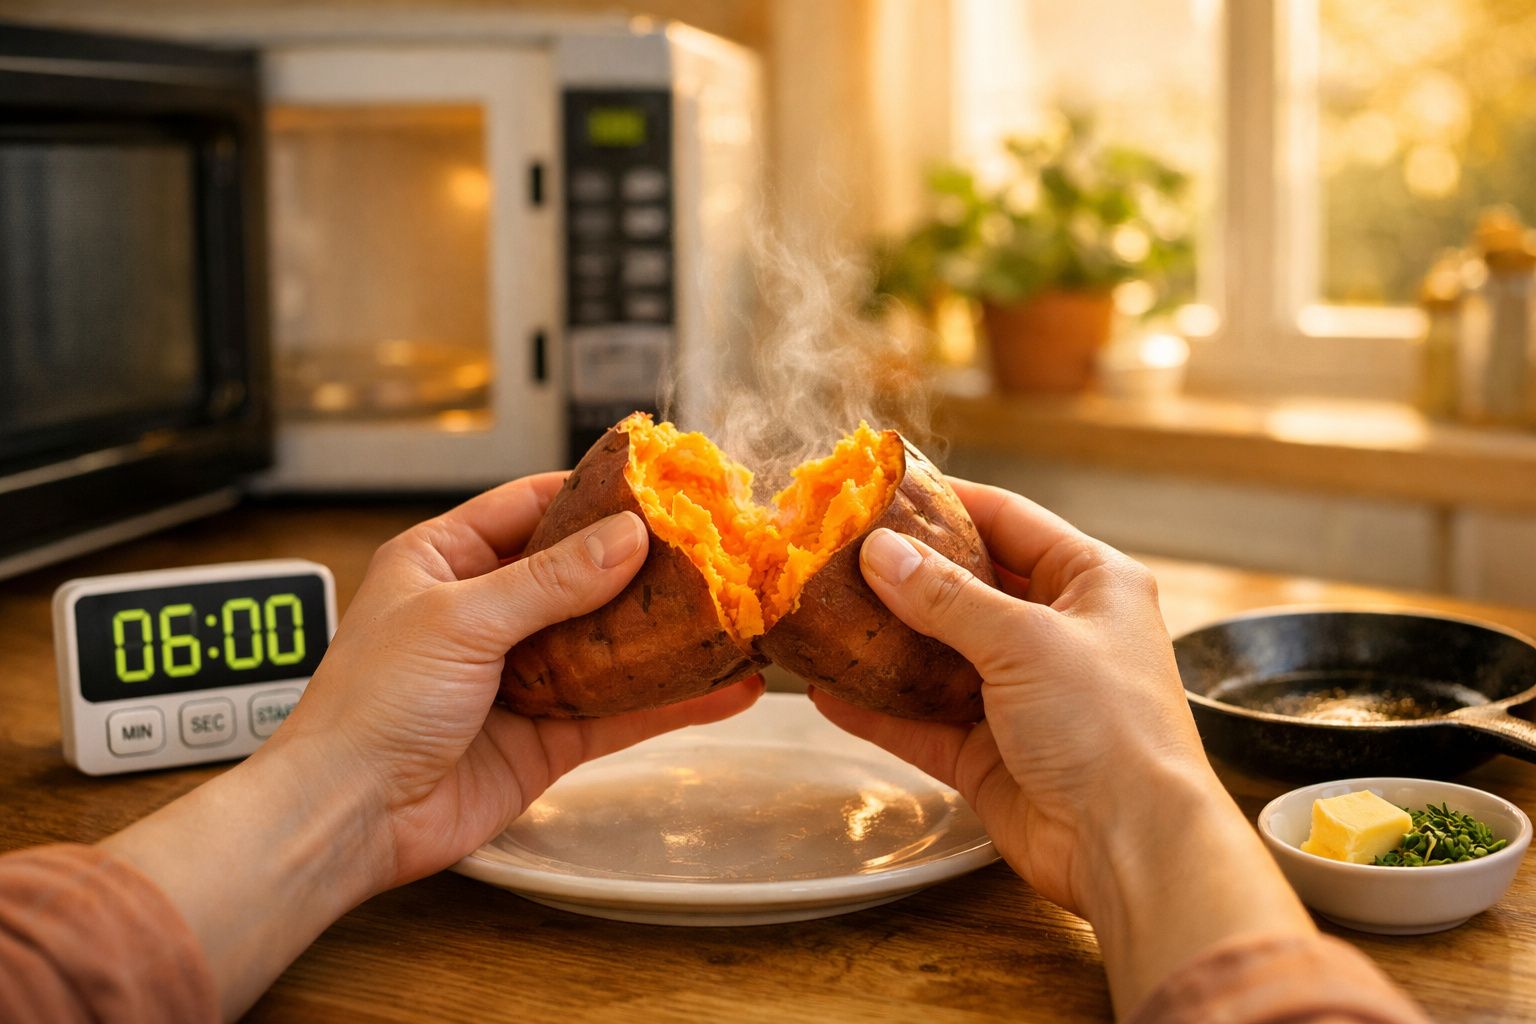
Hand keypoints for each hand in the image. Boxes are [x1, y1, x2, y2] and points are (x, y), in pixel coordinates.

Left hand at [102, 475, 762, 1018]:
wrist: (349, 818)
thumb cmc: (371, 706)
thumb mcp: (460, 619)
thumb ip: (551, 581)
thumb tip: (629, 535)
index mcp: (446, 561)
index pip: (531, 506)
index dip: (595, 494)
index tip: (661, 485)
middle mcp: (487, 612)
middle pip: (582, 574)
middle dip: (645, 564)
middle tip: (715, 549)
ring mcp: (522, 675)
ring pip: (610, 643)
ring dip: (668, 633)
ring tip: (735, 613)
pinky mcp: (549, 734)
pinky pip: (621, 709)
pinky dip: (672, 701)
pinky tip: (723, 689)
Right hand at [811, 479, 1311, 1012]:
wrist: (1129, 845)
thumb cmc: (1110, 727)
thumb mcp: (1026, 640)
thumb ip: (946, 596)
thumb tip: (881, 552)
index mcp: (1091, 583)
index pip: (1010, 519)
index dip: (947, 502)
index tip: (884, 491)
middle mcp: (1058, 632)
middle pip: (968, 585)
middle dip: (906, 573)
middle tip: (839, 551)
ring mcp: (1021, 695)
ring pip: (939, 655)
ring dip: (885, 641)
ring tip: (825, 613)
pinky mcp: (989, 752)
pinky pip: (922, 720)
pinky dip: (878, 707)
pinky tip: (829, 691)